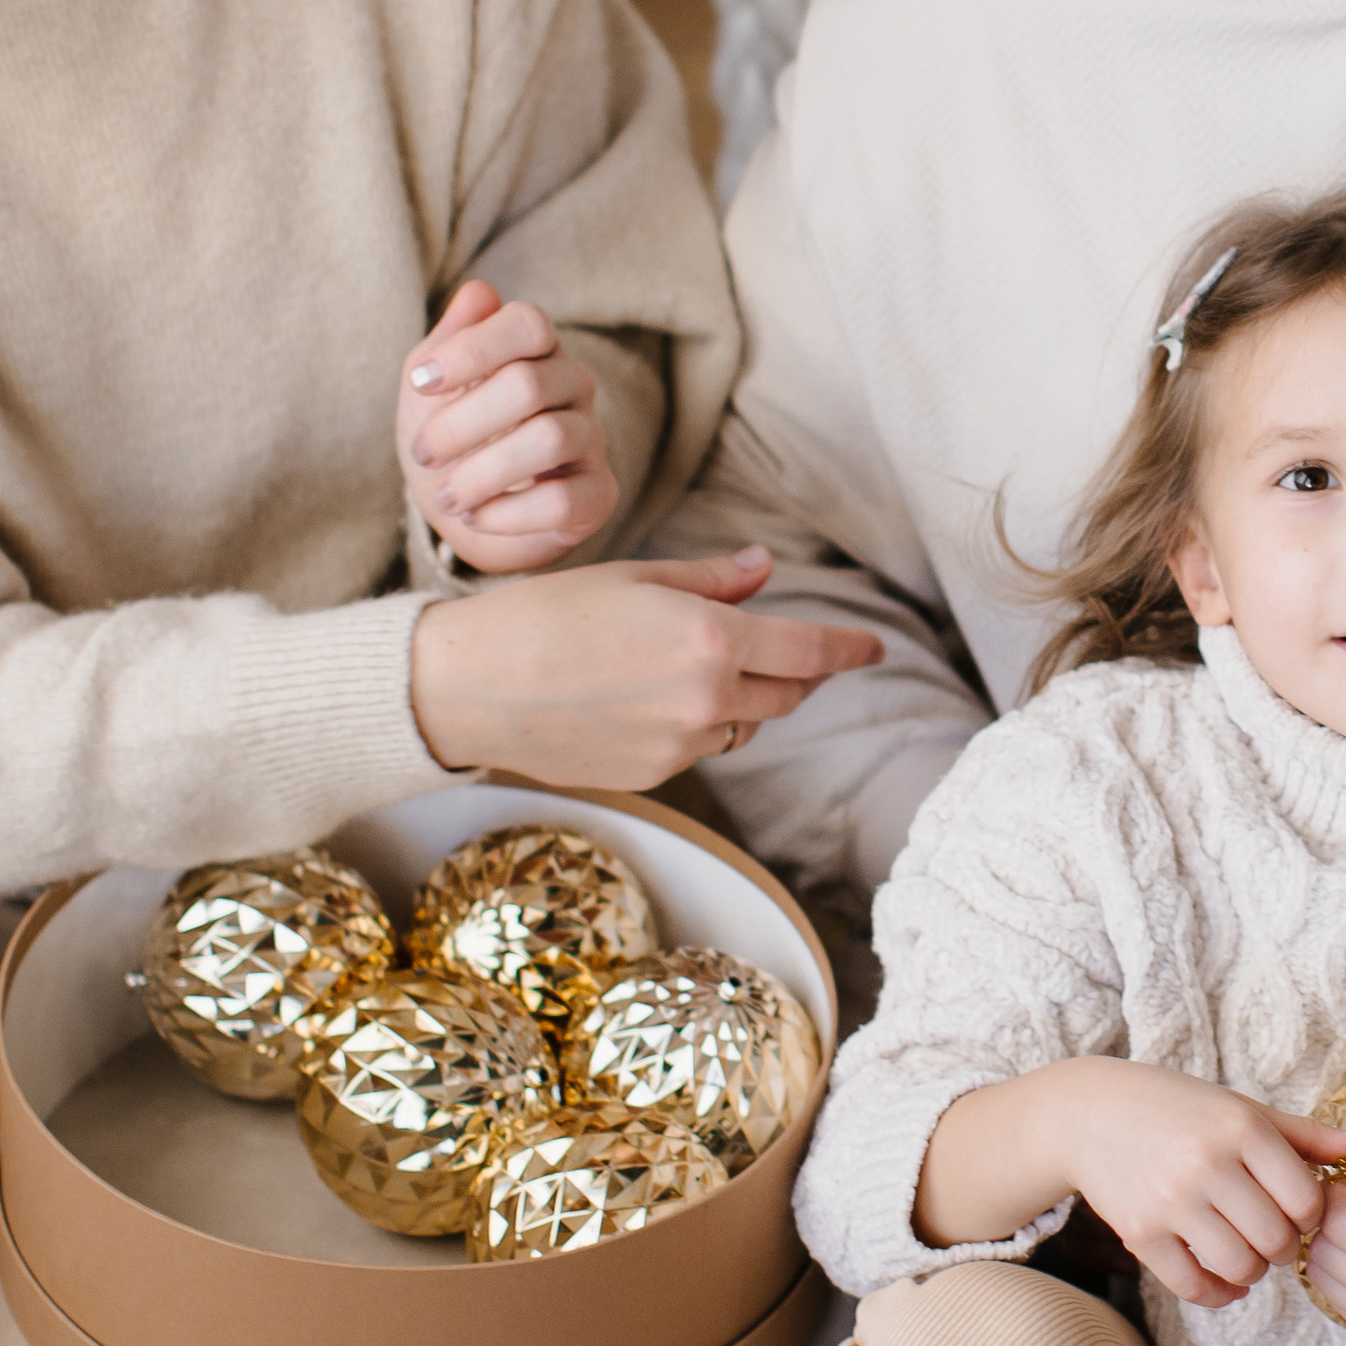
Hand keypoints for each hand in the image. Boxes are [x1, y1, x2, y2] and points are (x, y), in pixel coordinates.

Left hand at [400, 279, 616, 575]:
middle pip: (529, 385)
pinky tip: (476, 515)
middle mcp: (573, 386)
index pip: (527, 323)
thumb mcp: (432, 390)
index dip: (471, 349)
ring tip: (446, 496)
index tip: (419, 383)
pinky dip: (507, 514)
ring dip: (481, 473)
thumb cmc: (452, 439)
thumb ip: (449, 340)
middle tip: (422, 452)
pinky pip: (564, 500)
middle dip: (460, 424)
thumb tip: (480, 293)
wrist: (467, 511)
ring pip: (550, 440)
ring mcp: (592, 440)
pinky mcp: (599, 494)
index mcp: (536, 350)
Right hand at [408, 547, 880, 784]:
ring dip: (743, 698)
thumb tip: (765, 570)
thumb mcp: (636, 579)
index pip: (809, 652)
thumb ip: (713, 582)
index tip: (874, 648)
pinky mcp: (656, 775)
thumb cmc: (547, 613)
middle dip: (793, 671)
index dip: (850, 649)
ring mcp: (682, 744)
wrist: (470, 685)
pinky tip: (647, 699)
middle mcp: (707, 699)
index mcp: (710, 640)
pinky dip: (697, 723)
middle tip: (779, 648)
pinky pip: (701, 747)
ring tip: (692, 667)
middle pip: (787, 693)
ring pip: (744, 722)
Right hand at [917, 1061, 1345, 1309]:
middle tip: (1272, 1236)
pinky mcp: (1139, 1232)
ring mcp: (1171, 1200)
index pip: (1306, 1199)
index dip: (1312, 1215)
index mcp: (1241, 1128)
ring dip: (1251, 1271)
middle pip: (1277, 1240)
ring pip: (1239, 1268)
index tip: (1297, 1210)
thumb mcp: (1242, 1109)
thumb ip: (1304, 1134)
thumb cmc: (1178, 1108)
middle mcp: (1208, 1163)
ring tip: (1245, 1252)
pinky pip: (1193, 1286)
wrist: (1089, 1113)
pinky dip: (1217, 1293)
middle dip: (1283, 1247)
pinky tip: (1221, 1278)